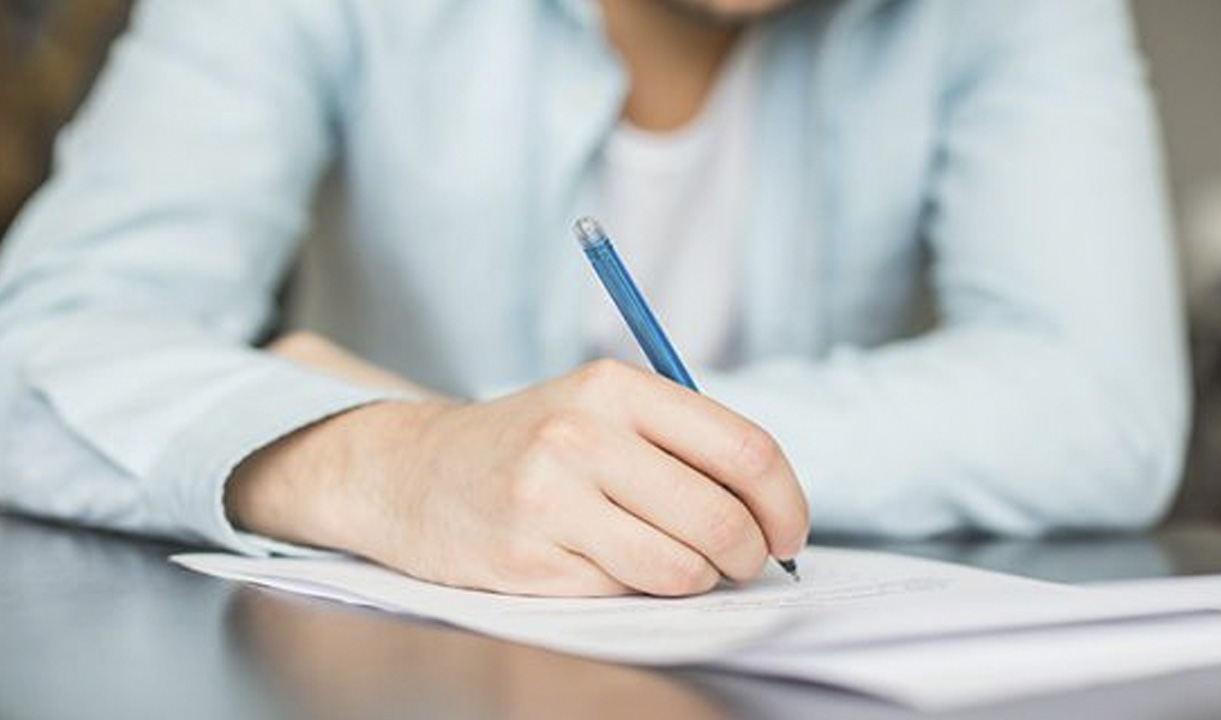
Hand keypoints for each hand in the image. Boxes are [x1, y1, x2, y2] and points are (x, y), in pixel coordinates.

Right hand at [228, 334, 808, 596]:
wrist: (415, 472)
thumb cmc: (532, 443)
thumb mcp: (600, 408)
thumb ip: (682, 442)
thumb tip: (771, 510)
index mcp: (615, 387)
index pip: (744, 448)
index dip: (786, 503)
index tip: (790, 533)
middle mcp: (581, 436)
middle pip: (721, 518)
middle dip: (749, 555)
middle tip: (742, 561)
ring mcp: (548, 500)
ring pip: (680, 568)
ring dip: (697, 579)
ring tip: (678, 563)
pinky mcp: (525, 560)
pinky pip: (623, 593)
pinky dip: (633, 589)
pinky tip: (603, 563)